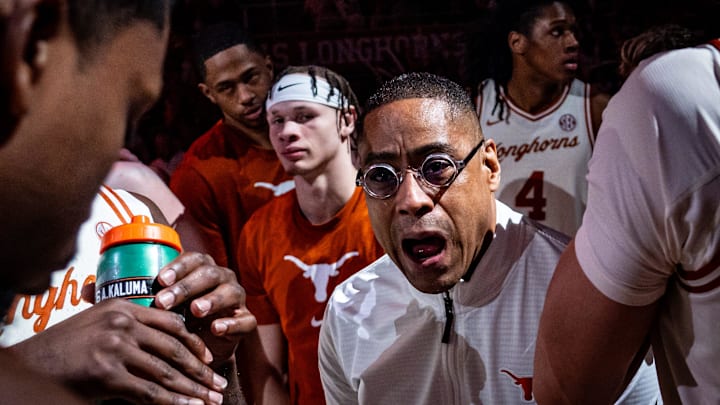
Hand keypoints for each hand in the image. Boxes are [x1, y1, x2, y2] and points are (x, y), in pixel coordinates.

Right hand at [9, 298, 226, 403]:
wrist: (31, 365)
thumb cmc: (65, 348)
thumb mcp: (97, 324)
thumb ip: (128, 326)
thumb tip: (165, 343)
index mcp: (121, 306)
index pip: (170, 323)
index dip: (194, 343)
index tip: (208, 358)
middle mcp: (121, 323)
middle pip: (174, 348)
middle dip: (200, 370)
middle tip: (218, 383)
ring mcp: (114, 347)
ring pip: (165, 372)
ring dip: (192, 390)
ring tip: (210, 400)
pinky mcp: (107, 374)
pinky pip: (148, 391)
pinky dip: (172, 402)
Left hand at [153, 251, 256, 363]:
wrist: (203, 349)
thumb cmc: (180, 320)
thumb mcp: (164, 306)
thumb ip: (144, 297)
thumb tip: (102, 291)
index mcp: (203, 269)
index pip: (194, 259)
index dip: (178, 267)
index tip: (160, 280)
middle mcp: (223, 279)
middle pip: (209, 274)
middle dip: (186, 287)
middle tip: (165, 301)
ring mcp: (237, 299)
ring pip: (230, 292)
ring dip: (212, 300)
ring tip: (195, 310)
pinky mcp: (246, 321)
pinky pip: (244, 320)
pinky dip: (231, 323)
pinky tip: (216, 328)